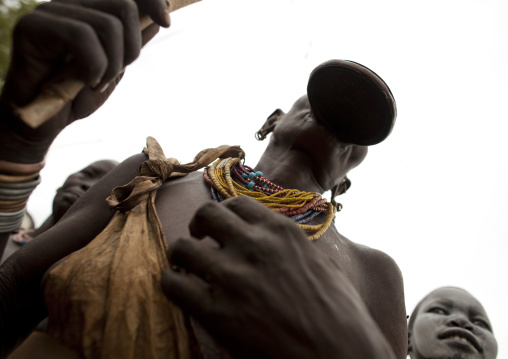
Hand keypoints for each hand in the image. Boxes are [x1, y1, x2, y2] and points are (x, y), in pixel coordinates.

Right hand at [0, 0, 164, 162]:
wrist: (44, 121)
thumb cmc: (76, 94)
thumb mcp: (114, 67)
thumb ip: (131, 42)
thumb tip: (159, 18)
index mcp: (88, 9)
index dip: (152, 1)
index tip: (166, 22)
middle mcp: (69, 3)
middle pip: (124, 6)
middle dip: (131, 49)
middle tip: (114, 75)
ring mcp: (50, 11)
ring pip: (108, 25)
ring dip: (111, 65)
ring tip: (95, 82)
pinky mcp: (33, 25)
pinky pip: (82, 36)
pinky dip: (93, 66)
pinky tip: (83, 81)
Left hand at [161, 197, 395, 358]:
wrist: (340, 356)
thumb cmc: (341, 315)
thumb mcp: (322, 264)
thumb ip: (292, 246)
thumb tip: (275, 242)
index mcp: (281, 232)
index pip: (237, 203)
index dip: (224, 214)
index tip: (221, 228)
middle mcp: (254, 246)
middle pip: (205, 214)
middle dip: (198, 226)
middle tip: (200, 241)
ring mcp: (233, 277)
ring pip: (182, 247)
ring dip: (181, 255)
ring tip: (188, 268)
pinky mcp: (216, 312)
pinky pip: (173, 283)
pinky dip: (172, 283)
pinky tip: (182, 291)